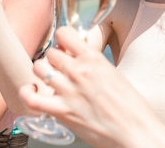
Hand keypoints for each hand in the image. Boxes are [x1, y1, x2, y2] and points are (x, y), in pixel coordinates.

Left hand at [19, 26, 164, 147]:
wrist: (136, 131)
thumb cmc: (131, 107)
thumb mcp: (114, 74)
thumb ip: (93, 65)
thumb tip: (78, 60)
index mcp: (94, 58)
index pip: (64, 33)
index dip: (61, 40)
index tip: (64, 47)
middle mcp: (79, 70)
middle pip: (50, 53)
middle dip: (53, 61)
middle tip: (60, 71)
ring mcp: (68, 90)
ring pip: (39, 68)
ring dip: (42, 74)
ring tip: (49, 81)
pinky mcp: (62, 111)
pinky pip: (32, 98)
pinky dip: (27, 93)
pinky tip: (33, 92)